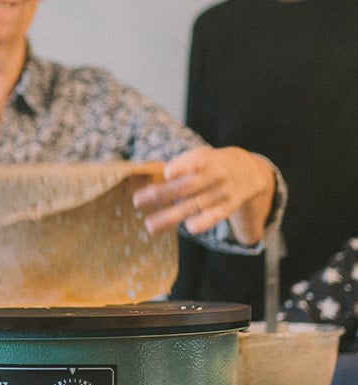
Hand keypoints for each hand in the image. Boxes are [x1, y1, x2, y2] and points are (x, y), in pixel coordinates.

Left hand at [132, 146, 274, 244]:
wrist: (247, 169)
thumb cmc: (209, 164)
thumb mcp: (197, 157)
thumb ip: (178, 167)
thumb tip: (153, 183)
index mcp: (204, 158)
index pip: (193, 162)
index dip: (181, 167)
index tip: (167, 173)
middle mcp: (215, 174)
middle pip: (186, 186)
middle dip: (161, 194)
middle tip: (137, 202)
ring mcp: (222, 191)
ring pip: (195, 204)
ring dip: (171, 216)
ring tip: (150, 225)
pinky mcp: (228, 206)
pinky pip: (215, 215)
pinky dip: (204, 221)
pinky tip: (190, 228)